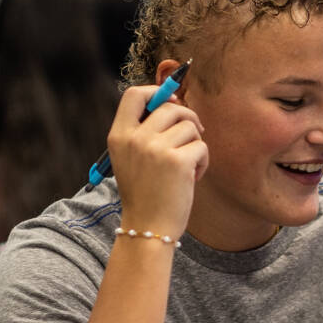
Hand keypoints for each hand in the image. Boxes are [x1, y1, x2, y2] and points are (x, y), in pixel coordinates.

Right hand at [108, 75, 207, 235]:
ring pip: (190, 126)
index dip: (156, 93)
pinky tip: (192, 178)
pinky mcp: (177, 161)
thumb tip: (174, 101)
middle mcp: (135, 138)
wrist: (147, 229)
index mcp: (119, 136)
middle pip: (170, 107)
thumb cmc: (145, 194)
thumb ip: (144, 131)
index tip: (170, 104)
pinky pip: (201, 147)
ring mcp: (155, 149)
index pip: (134, 95)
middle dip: (188, 119)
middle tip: (194, 135)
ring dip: (195, 144)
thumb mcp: (132, 159)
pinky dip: (203, 162)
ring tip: (188, 166)